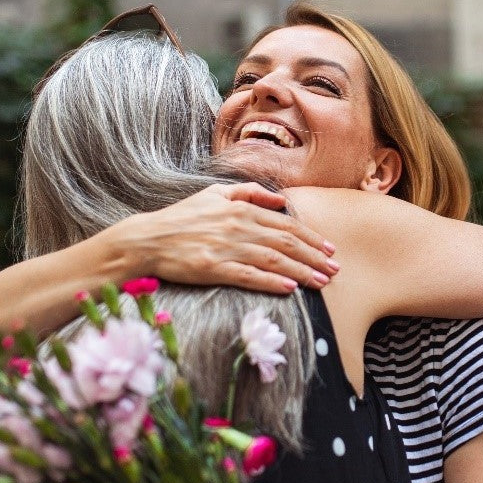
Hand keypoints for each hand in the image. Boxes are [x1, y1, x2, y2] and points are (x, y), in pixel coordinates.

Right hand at [113, 183, 338, 293]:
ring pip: (274, 260)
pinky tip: (289, 289)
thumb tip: (281, 201)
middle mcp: (238, 226)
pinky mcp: (214, 268)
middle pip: (286, 243)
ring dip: (301, 272)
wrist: (147, 239)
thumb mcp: (213, 194)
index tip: (329, 250)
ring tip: (322, 282)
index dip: (311, 238)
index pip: (286, 225)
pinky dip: (271, 282)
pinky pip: (249, 276)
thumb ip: (248, 193)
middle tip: (335, 270)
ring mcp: (226, 248)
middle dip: (314, 257)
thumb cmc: (181, 218)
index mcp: (240, 209)